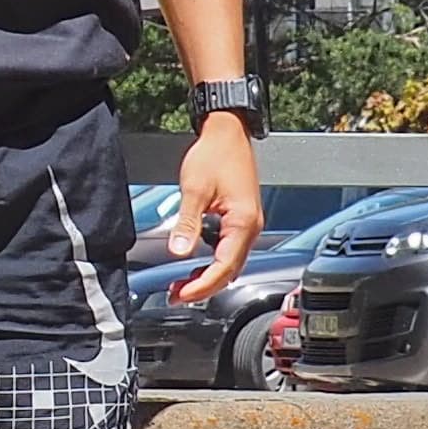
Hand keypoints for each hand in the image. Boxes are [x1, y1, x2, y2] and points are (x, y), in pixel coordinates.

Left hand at [164, 110, 264, 301]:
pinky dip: (213, 262)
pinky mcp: (241, 219)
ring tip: (183, 284)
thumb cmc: (216, 154)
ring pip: (230, 263)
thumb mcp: (195, 190)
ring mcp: (247, 224)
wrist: (228, 133)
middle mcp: (250, 227)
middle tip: (177, 295)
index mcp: (242, 222)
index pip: (223, 267)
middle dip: (204, 287)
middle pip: (229, 271)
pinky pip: (229, 250)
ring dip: (208, 276)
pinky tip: (195, 264)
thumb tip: (179, 251)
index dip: (202, 286)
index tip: (181, 294)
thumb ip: (187, 223)